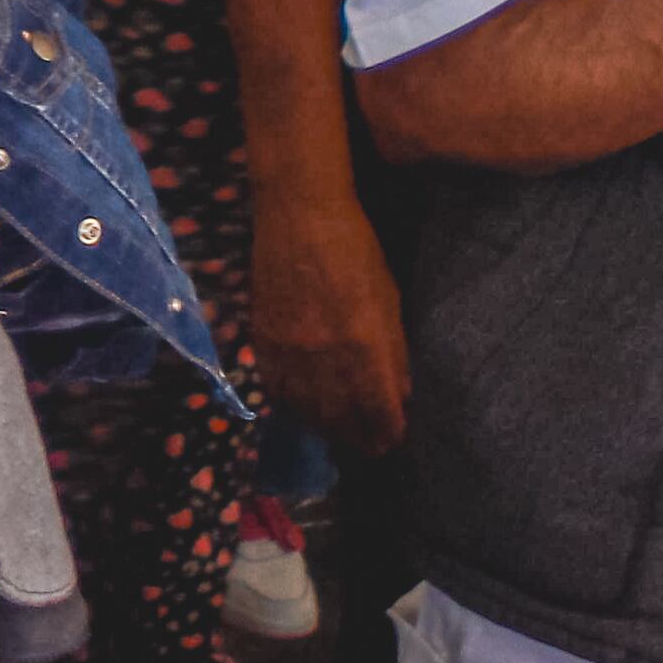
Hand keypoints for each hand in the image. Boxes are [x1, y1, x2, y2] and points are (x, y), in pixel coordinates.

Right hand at [251, 183, 412, 460]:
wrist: (299, 215)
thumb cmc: (357, 250)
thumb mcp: (389, 299)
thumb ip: (394, 352)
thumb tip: (400, 395)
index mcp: (364, 345)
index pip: (378, 411)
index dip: (388, 432)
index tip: (394, 439)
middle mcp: (325, 357)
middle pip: (341, 420)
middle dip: (359, 439)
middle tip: (371, 448)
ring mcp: (289, 352)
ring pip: (306, 412)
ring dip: (326, 429)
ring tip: (340, 434)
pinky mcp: (263, 341)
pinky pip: (276, 391)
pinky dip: (292, 407)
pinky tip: (304, 410)